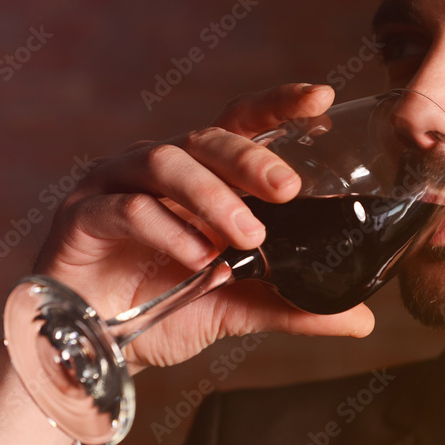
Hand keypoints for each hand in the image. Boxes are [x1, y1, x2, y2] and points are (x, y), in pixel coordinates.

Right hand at [0, 83, 375, 444]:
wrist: (93, 348)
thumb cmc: (161, 311)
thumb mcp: (236, 309)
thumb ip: (291, 307)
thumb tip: (362, 321)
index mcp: (199, 177)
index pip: (241, 125)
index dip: (279, 105)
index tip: (323, 96)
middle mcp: (159, 168)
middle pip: (207, 138)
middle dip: (251, 159)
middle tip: (288, 189)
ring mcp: (116, 184)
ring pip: (166, 162)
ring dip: (211, 196)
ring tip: (246, 236)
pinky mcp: (82, 214)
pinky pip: (127, 207)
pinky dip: (166, 228)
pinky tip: (196, 259)